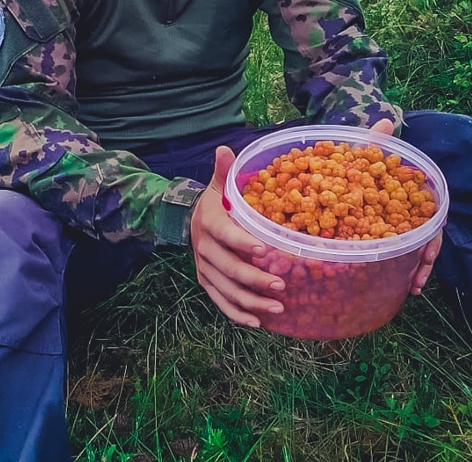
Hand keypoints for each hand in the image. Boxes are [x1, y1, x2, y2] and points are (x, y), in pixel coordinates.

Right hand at [189, 146, 285, 327]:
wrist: (190, 221)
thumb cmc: (216, 202)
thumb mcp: (219, 184)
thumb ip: (224, 171)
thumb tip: (224, 148)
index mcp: (209, 223)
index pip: (225, 235)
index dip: (243, 242)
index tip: (264, 250)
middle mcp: (204, 248)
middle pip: (228, 268)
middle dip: (255, 278)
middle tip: (282, 285)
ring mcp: (205, 268)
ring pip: (226, 290)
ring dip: (251, 301)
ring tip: (279, 307)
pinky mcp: (206, 282)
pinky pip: (220, 302)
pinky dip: (237, 314)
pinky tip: (257, 322)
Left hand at [370, 118, 438, 294]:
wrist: (346, 169)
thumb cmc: (360, 163)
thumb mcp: (364, 154)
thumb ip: (374, 142)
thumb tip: (386, 121)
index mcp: (409, 196)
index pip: (428, 219)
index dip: (430, 238)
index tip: (427, 253)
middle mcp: (408, 213)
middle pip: (423, 239)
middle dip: (423, 261)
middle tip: (417, 279)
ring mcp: (396, 226)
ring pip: (412, 250)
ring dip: (413, 269)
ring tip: (411, 287)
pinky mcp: (381, 237)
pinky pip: (394, 255)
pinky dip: (395, 269)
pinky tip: (396, 285)